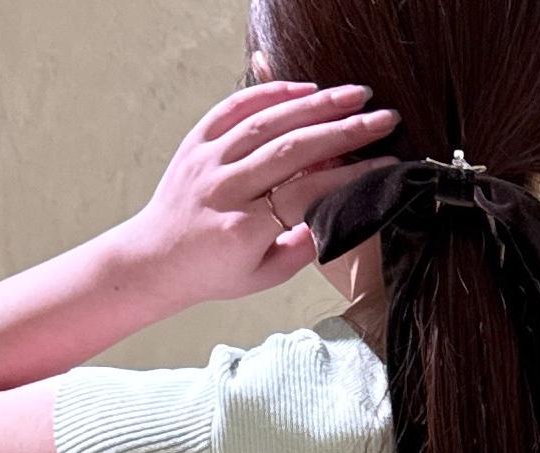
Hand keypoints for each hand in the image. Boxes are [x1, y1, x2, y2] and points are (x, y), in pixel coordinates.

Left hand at [120, 77, 401, 308]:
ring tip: (355, 95)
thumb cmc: (213, 273)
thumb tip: (335, 211)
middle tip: (383, 118)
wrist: (155, 259)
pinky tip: (305, 89)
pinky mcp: (196, 141)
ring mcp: (208, 160)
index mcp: (244, 228)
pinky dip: (270, 93)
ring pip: (267, 121)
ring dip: (316, 104)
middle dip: (344, 130)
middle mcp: (225, 189)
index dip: (350, 177)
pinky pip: (235, 107)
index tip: (385, 163)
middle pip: (293, 149)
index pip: (307, 193)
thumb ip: (302, 249)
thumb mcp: (263, 278)